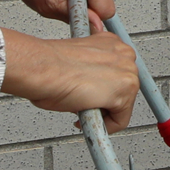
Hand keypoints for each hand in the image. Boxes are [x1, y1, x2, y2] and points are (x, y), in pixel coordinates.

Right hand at [0, 28, 140, 132]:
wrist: (42, 69)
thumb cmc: (49, 65)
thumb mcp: (76, 58)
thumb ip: (92, 68)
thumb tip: (93, 85)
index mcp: (111, 43)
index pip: (118, 72)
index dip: (103, 87)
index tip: (91, 93)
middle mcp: (124, 54)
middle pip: (123, 87)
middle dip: (106, 100)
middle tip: (85, 105)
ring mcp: (127, 73)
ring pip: (124, 104)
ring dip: (104, 112)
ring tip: (83, 111)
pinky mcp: (124, 92)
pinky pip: (121, 120)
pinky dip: (105, 127)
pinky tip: (86, 120)